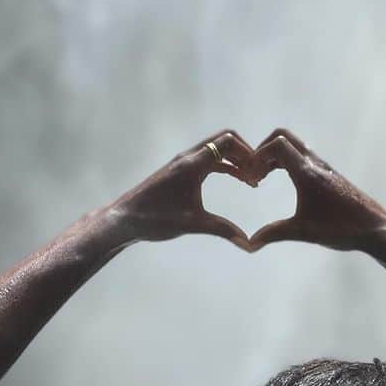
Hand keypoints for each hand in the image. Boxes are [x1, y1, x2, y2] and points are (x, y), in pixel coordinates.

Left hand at [112, 129, 257, 247]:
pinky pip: (209, 160)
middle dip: (246, 153)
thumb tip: (247, 243)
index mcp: (191, 164)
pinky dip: (225, 165)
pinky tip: (238, 179)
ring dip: (236, 160)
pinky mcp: (180, 171)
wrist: (125, 219)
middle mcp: (187, 158)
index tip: (260, 171)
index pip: (227, 141)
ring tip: (253, 179)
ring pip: (217, 151)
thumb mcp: (192, 224)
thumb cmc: (154, 219)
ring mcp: (183, 163)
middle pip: (224, 141)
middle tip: (261, 173)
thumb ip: (222, 229)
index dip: (248, 152)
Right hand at [246, 128, 385, 253]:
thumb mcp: (304, 232)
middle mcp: (315, 163)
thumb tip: (248, 244)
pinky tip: (281, 181)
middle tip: (253, 172)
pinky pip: (301, 156)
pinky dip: (285, 161)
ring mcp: (323, 167)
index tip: (250, 177)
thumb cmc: (342, 228)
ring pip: (293, 146)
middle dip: (262, 150)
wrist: (374, 228)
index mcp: (308, 172)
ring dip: (273, 156)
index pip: (278, 145)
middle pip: (283, 137)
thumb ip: (274, 233)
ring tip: (261, 178)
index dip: (257, 156)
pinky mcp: (328, 174)